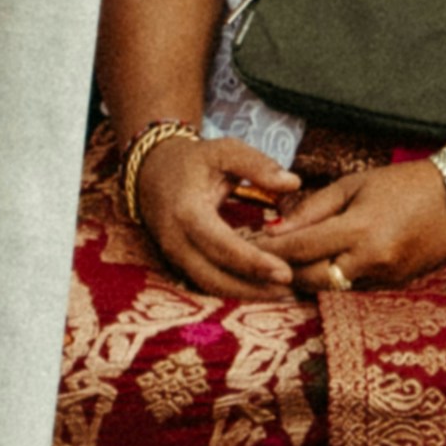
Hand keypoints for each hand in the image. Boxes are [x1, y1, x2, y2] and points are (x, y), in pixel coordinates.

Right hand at [123, 130, 297, 300]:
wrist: (152, 171)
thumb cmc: (194, 161)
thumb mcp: (224, 151)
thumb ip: (258, 165)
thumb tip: (293, 183)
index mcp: (187, 212)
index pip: (222, 245)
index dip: (253, 262)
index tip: (286, 272)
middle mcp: (176, 241)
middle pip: (214, 277)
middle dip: (254, 289)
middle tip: (292, 290)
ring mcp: (174, 256)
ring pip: (210, 286)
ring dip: (247, 294)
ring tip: (285, 294)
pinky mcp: (178, 263)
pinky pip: (207, 283)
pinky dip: (236, 290)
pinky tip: (264, 289)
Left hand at [254, 156, 445, 298]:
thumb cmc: (404, 183)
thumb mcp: (355, 184)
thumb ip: (313, 208)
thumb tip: (276, 229)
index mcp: (360, 229)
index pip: (301, 247)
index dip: (270, 249)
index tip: (248, 245)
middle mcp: (371, 260)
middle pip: (310, 278)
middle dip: (283, 271)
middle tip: (258, 261)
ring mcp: (384, 278)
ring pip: (329, 289)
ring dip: (305, 280)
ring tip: (282, 267)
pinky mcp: (393, 286)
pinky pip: (351, 289)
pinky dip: (331, 280)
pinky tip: (317, 269)